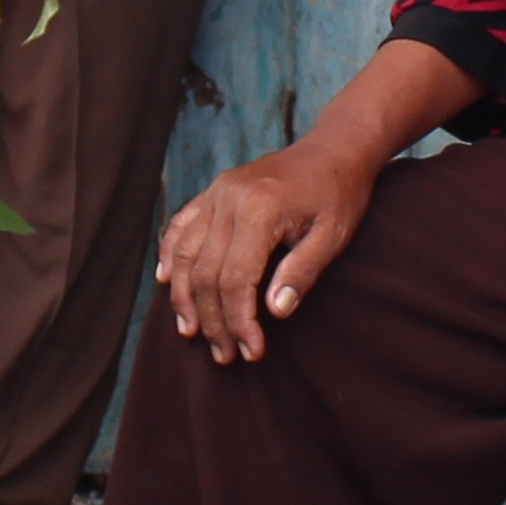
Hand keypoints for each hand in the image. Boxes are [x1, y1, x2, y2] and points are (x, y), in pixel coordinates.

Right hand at [160, 139, 381, 362]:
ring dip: (185, 297)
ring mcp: (217, 193)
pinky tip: (167, 282)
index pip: (236, 278)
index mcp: (260, 209)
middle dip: (213, 320)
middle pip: (206, 272)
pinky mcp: (213, 192)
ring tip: (191, 332)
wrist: (333, 150)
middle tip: (225, 354)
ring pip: (185, 253)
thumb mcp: (333, 236)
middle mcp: (229, 199)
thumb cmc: (339, 195)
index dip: (239, 320)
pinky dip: (171, 256)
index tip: (250, 351)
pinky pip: (181, 227)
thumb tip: (273, 313)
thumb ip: (302, 272)